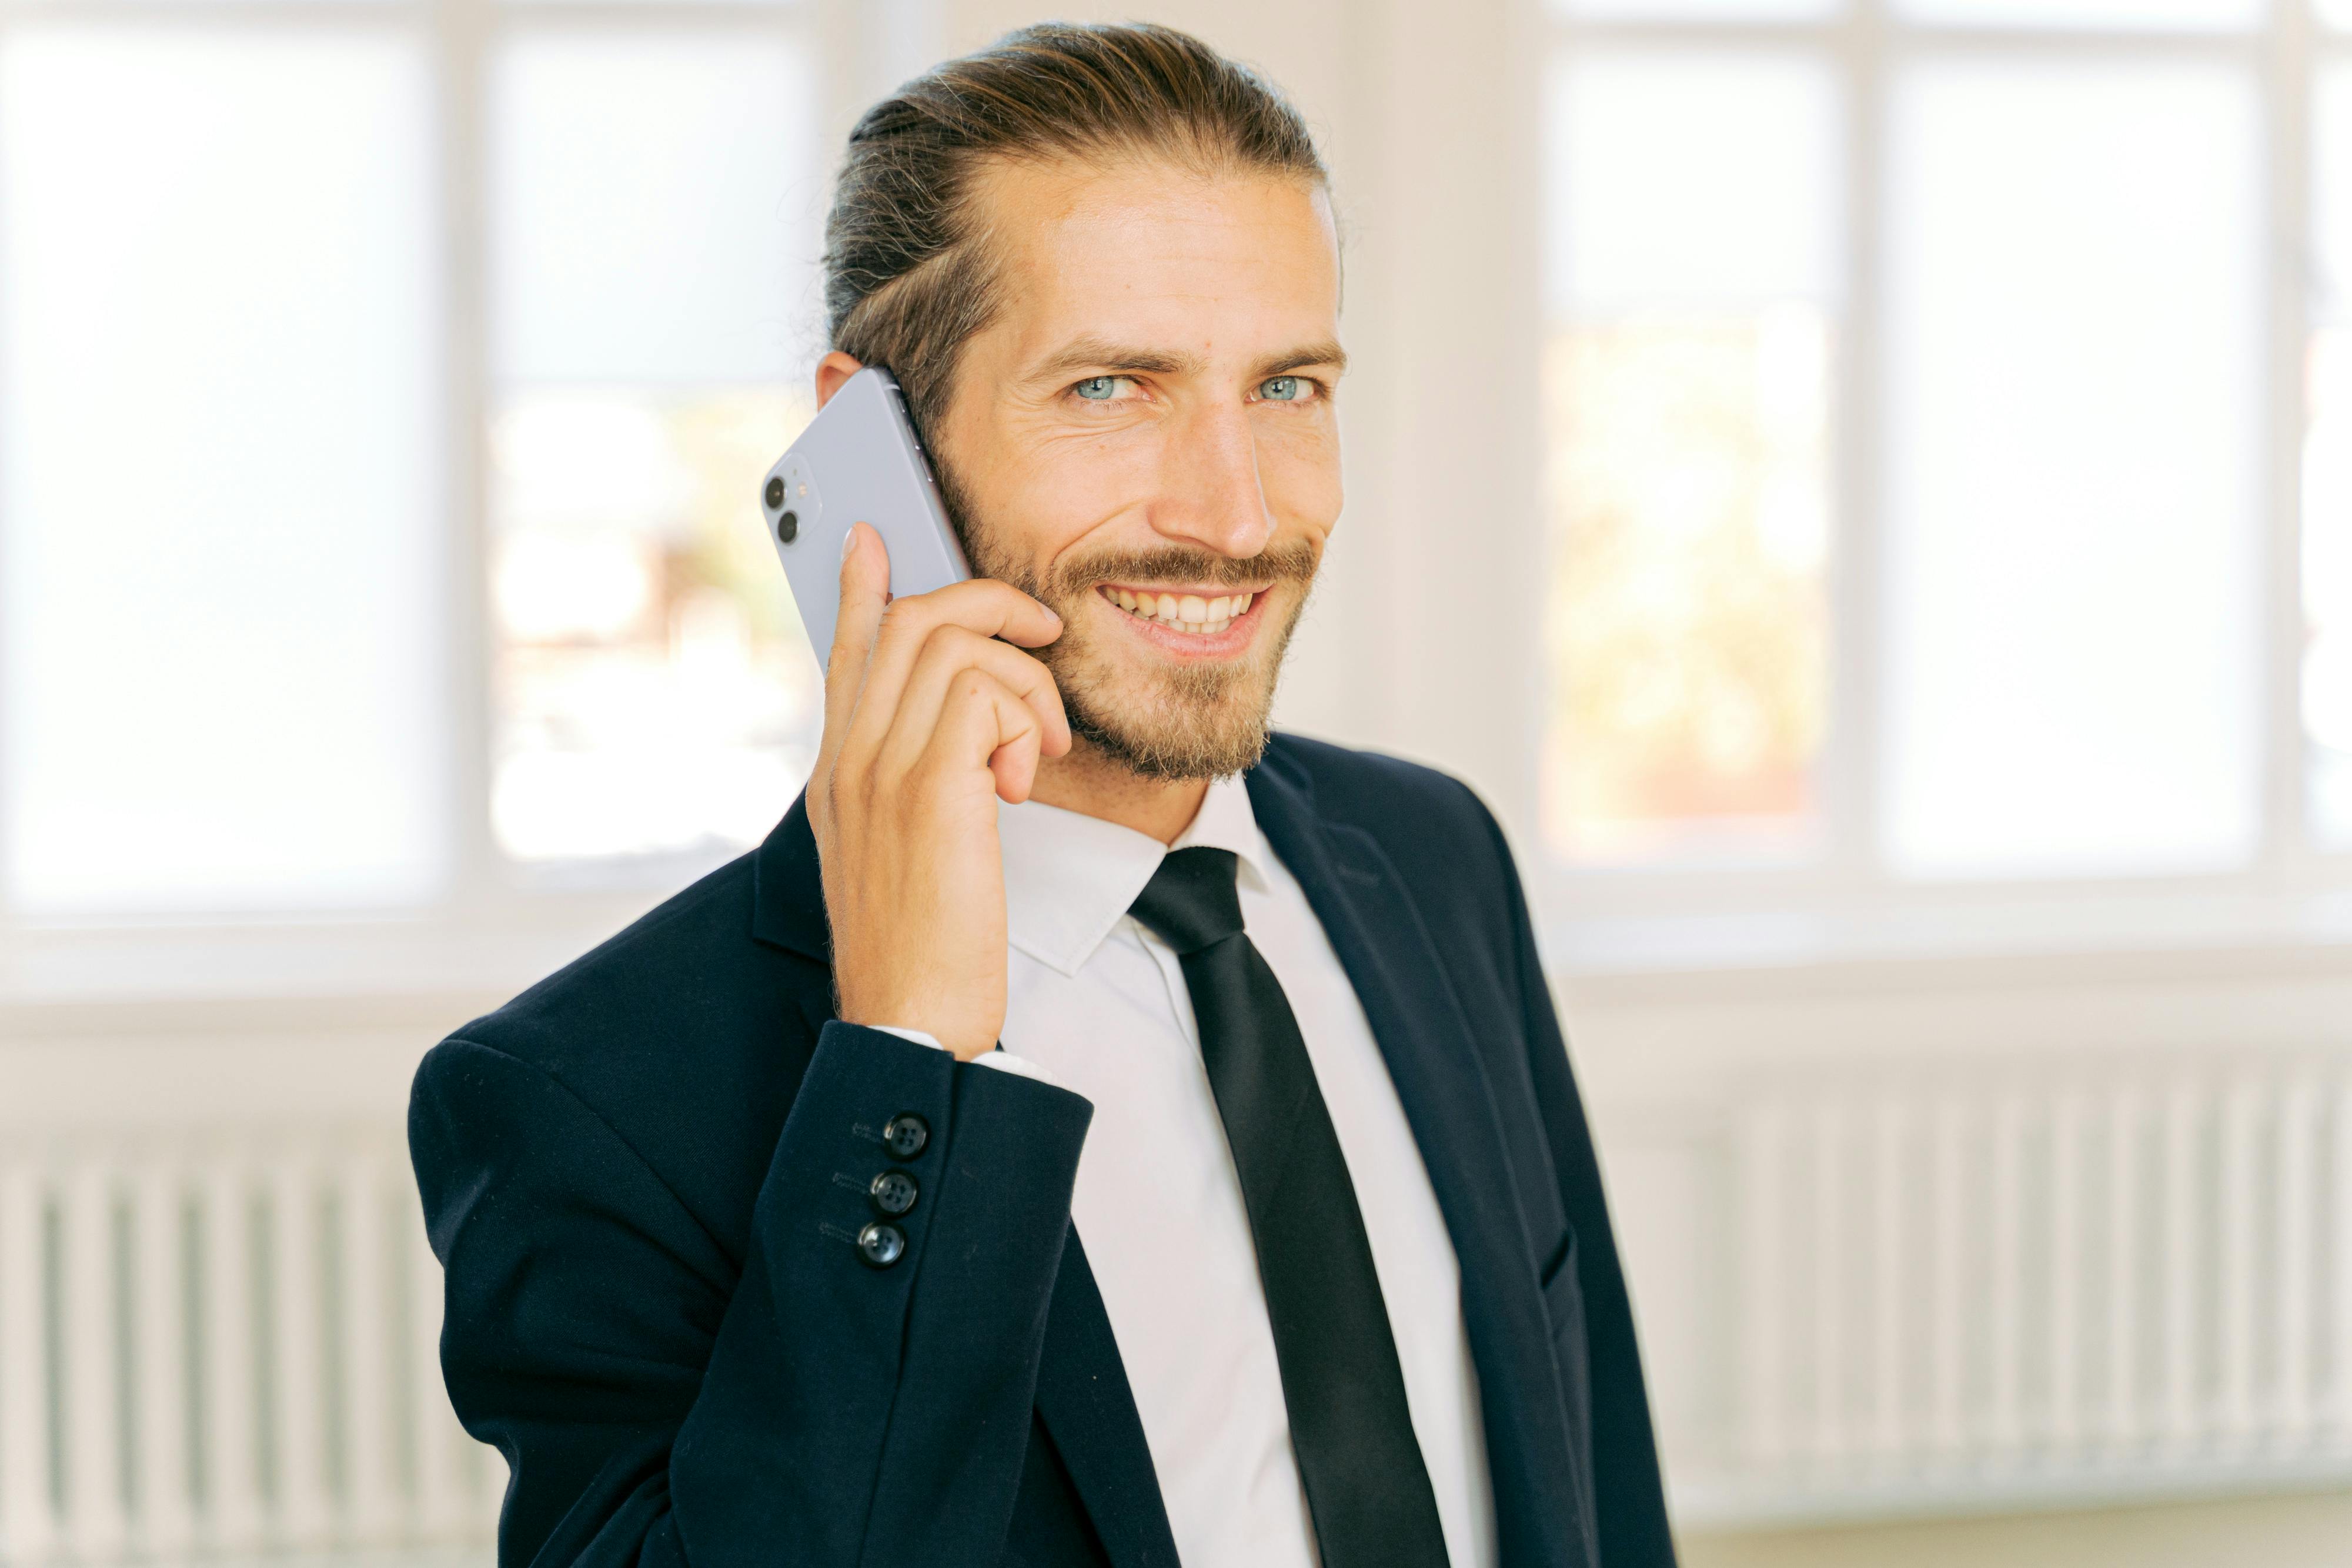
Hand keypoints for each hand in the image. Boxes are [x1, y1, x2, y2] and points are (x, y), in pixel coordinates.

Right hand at [807, 524, 1070, 1059]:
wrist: (910, 1020)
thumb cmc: (921, 948)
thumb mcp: (902, 855)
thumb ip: (914, 787)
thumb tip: (961, 749)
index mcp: (840, 771)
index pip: (845, 652)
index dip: (861, 587)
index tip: (872, 539)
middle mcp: (850, 758)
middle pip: (915, 620)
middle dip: (995, 610)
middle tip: (1045, 643)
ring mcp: (881, 767)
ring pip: (959, 645)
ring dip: (1025, 685)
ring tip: (1037, 754)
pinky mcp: (929, 787)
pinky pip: (986, 692)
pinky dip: (1027, 721)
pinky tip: (1026, 780)